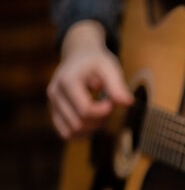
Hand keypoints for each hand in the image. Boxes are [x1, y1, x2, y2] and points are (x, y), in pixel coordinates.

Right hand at [47, 20, 132, 138]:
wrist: (80, 56)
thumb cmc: (96, 62)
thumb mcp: (110, 67)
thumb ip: (117, 85)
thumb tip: (128, 102)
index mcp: (67, 81)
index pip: (85, 110)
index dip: (103, 112)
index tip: (111, 102)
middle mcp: (55, 93)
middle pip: (78, 123)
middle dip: (98, 120)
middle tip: (108, 106)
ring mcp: (52, 104)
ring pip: (72, 131)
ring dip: (91, 128)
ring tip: (100, 113)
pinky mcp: (54, 112)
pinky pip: (66, 133)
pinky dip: (82, 133)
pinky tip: (93, 121)